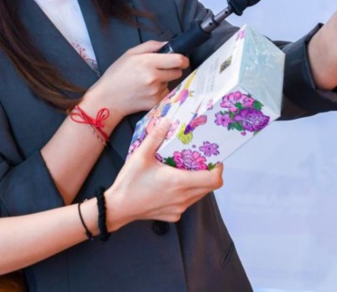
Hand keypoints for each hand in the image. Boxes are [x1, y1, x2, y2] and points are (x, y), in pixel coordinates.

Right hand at [84, 41, 187, 118]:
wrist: (107, 98)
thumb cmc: (116, 75)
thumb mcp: (130, 54)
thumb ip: (150, 46)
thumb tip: (167, 44)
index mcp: (147, 62)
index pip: (177, 60)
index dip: (183, 59)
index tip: (182, 60)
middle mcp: (153, 77)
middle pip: (177, 72)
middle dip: (172, 69)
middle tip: (159, 70)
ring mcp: (155, 91)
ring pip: (169, 82)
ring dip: (163, 81)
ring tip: (146, 81)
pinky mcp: (154, 102)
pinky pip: (164, 93)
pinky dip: (158, 91)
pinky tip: (146, 90)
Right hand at [104, 117, 222, 230]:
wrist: (117, 208)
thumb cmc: (129, 182)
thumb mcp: (141, 155)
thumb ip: (155, 137)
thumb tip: (167, 121)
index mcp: (178, 182)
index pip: (213, 179)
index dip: (218, 169)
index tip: (213, 159)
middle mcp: (183, 197)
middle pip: (210, 187)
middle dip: (209, 173)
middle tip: (200, 160)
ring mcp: (179, 208)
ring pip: (200, 194)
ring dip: (198, 183)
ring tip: (185, 170)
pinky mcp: (174, 215)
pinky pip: (188, 202)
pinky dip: (187, 193)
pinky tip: (172, 185)